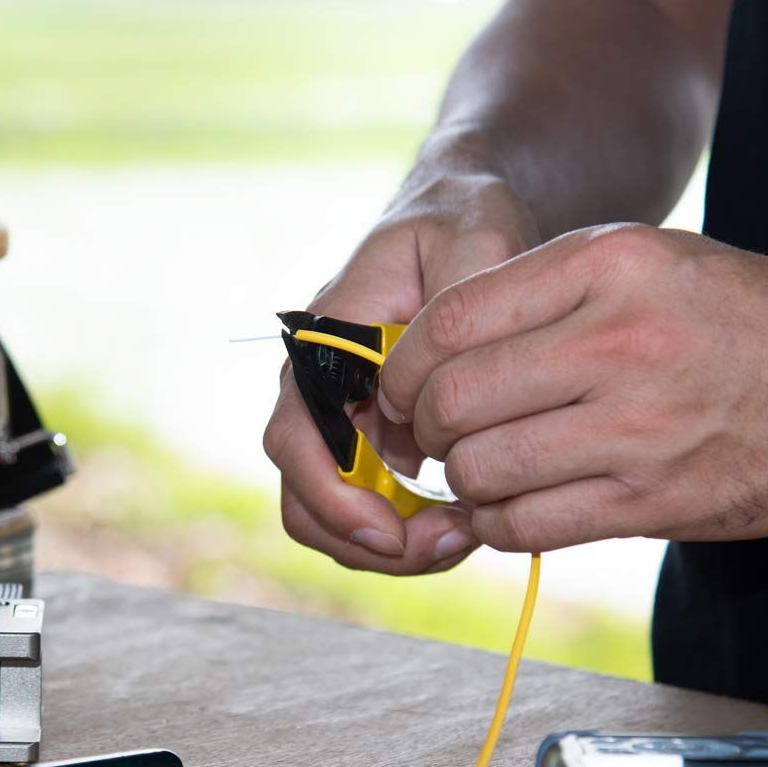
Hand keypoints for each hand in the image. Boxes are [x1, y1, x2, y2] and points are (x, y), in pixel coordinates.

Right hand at [263, 168, 536, 572]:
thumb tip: (451, 375)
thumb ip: (464, 293)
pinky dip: (413, 532)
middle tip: (448, 545)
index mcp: (325, 342)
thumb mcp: (473, 236)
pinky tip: (470, 519)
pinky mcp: (376, 442)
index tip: (389, 531)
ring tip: (465, 535)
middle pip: (304, 498)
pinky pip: (375, 510)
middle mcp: (320, 390)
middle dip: (366, 541)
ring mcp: (344, 421)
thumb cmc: (460, 221)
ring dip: (392, 547)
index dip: (330, 496)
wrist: (458, 220)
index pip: (294, 438)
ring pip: (336, 517)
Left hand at [376, 224, 767, 551]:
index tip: (402, 386)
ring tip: (477, 470)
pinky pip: (529, 526)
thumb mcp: (650, 259)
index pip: (452, 321)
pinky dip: (498, 523)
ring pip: (483, 469)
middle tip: (432, 434)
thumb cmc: (745, 316)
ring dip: (462, 480)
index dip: (405, 365)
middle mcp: (619, 341)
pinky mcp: (656, 502)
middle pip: (456, 400)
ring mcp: (639, 427)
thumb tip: (437, 341)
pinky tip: (510, 507)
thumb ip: (548, 288)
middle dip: (423, 427)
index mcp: (609, 265)